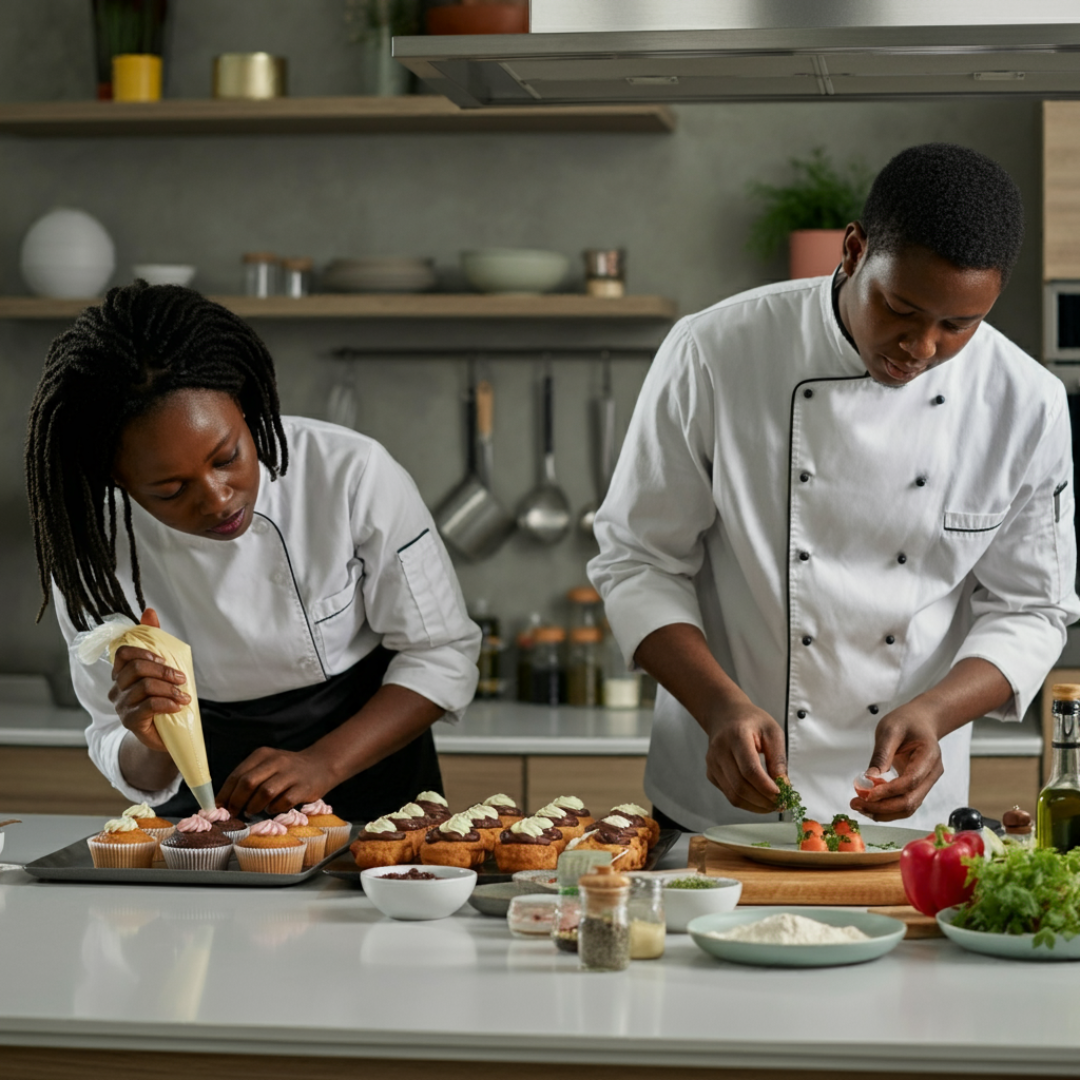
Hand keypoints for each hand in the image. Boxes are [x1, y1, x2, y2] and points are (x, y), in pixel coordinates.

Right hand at [108, 608, 189, 752]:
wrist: (163, 733)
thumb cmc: (162, 697)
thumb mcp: (161, 667)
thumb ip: (154, 640)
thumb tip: (149, 611)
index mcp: (122, 672)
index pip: (122, 653)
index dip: (144, 652)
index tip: (164, 659)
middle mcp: (116, 687)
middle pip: (136, 668)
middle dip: (164, 671)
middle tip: (182, 679)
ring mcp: (121, 705)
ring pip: (145, 686)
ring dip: (170, 689)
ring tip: (184, 696)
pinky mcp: (129, 721)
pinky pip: (148, 705)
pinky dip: (168, 703)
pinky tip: (178, 705)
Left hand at [217, 747, 328, 817]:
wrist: (321, 764)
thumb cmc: (287, 770)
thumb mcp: (267, 766)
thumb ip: (248, 779)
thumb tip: (224, 802)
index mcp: (262, 755)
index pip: (237, 775)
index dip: (225, 794)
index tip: (219, 808)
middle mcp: (276, 761)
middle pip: (248, 782)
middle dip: (237, 802)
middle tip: (234, 813)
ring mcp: (291, 774)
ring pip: (265, 793)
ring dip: (254, 806)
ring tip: (252, 812)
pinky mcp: (303, 787)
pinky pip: (283, 802)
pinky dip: (274, 809)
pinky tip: (272, 809)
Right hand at [704, 701, 786, 812]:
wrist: (725, 715)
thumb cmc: (751, 721)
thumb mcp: (772, 731)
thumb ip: (778, 759)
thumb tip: (783, 785)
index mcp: (736, 736)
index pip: (749, 769)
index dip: (766, 787)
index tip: (782, 795)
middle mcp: (720, 750)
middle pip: (740, 786)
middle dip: (763, 801)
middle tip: (781, 803)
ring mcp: (712, 763)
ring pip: (733, 795)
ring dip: (755, 806)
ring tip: (772, 804)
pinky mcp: (711, 773)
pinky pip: (729, 794)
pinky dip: (746, 801)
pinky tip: (759, 797)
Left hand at [850, 703, 943, 821]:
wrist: (921, 721)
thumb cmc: (907, 722)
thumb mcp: (890, 730)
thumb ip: (881, 754)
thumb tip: (869, 779)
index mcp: (929, 756)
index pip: (911, 781)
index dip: (889, 791)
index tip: (867, 794)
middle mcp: (932, 773)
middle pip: (910, 800)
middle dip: (882, 806)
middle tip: (856, 803)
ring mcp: (927, 782)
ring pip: (908, 807)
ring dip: (883, 812)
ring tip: (859, 806)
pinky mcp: (918, 787)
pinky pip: (905, 803)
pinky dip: (887, 808)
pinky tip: (869, 805)